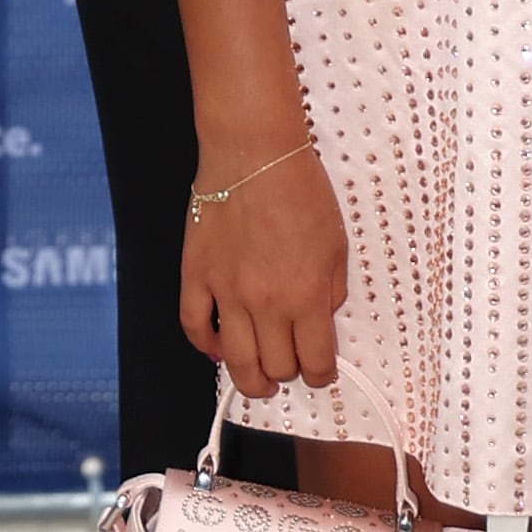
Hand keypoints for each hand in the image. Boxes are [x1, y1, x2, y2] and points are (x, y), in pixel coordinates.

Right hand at [177, 140, 349, 401]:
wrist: (253, 151)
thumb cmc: (301, 190)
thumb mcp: (337, 243)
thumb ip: (332, 289)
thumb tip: (321, 318)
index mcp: (308, 295)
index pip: (316, 362)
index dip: (322, 376)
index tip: (321, 372)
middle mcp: (267, 303)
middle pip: (277, 367)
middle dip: (289, 374)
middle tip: (290, 367)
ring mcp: (226, 292)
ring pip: (236, 361)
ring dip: (251, 379)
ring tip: (258, 380)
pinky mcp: (196, 275)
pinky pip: (194, 326)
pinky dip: (207, 346)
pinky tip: (219, 350)